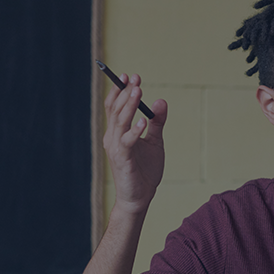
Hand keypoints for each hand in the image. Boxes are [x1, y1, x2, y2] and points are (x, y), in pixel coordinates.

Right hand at [102, 73, 166, 213]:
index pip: (115, 106)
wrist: (139, 197)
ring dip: (128, 105)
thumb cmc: (144, 170)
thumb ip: (157, 122)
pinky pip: (127, 142)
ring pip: (119, 122)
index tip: (131, 76)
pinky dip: (134, 130)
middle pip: (115, 109)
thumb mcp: (155, 142)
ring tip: (137, 91)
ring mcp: (116, 148)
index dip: (120, 90)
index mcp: (117, 132)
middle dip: (124, 92)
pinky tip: (143, 121)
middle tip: (135, 78)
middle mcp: (112, 137)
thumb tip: (161, 101)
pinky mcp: (123, 160)